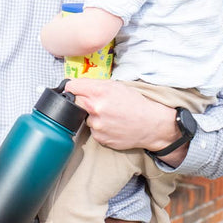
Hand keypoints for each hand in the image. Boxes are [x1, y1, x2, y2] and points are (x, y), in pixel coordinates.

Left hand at [64, 79, 185, 164]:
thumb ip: (96, 84)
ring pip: (85, 118)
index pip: (72, 87)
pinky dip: (100, 128)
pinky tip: (112, 125)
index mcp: (99, 91)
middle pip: (75, 103)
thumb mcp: (117, 86)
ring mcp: (97, 125)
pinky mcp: (100, 138)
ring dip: (93, 116)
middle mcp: (95, 108)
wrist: (150, 124)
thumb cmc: (136, 103)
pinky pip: (93, 130)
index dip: (72, 87)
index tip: (73, 90)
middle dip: (83, 101)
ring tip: (110, 116)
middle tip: (97, 103)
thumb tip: (77, 84)